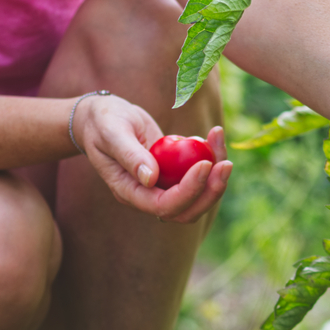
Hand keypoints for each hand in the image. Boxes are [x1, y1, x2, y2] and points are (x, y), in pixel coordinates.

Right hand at [73, 94, 231, 222]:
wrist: (104, 118)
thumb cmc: (103, 122)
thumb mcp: (111, 132)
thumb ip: (129, 155)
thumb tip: (150, 178)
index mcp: (129, 192)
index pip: (164, 206)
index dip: (188, 190)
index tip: (205, 163)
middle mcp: (148, 196)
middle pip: (186, 211)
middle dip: (210, 192)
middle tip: (226, 164)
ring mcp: (162, 186)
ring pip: (197, 197)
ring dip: (216, 177)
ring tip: (219, 140)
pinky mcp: (173, 174)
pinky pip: (199, 177)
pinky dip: (211, 158)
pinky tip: (212, 136)